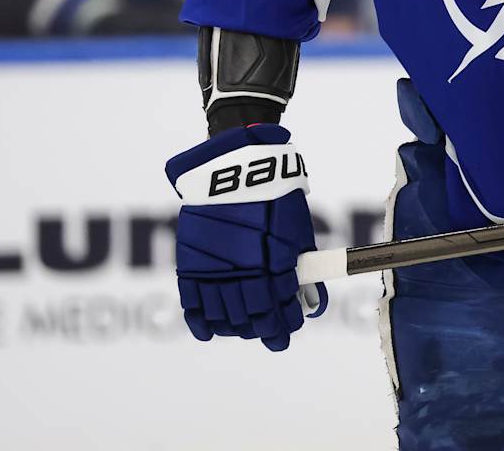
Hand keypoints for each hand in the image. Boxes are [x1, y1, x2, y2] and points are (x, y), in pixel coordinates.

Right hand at [165, 124, 326, 349]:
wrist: (235, 167)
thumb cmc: (274, 196)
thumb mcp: (297, 231)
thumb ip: (301, 267)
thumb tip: (311, 299)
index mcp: (275, 265)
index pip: (280, 310)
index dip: (285, 326)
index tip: (288, 331)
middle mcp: (245, 272)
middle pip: (252, 317)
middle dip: (264, 329)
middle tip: (270, 335)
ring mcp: (216, 270)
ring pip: (224, 315)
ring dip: (236, 327)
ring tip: (243, 328)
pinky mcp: (192, 263)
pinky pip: (193, 303)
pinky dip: (201, 322)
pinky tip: (209, 333)